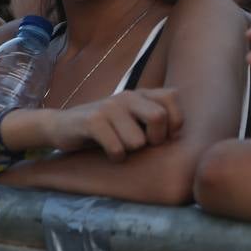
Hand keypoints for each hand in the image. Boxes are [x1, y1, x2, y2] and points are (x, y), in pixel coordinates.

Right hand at [45, 89, 182, 160]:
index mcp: (142, 94)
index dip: (174, 122)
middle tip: (143, 145)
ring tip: (119, 147)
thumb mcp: (134, 119)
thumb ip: (157, 119)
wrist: (62, 127)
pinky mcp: (92, 121)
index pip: (173, 97)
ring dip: (130, 151)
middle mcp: (128, 96)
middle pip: (159, 118)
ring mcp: (109, 107)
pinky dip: (115, 157)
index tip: (162, 136)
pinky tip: (108, 154)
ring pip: (137, 141)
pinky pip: (116, 148)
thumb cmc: (107, 128)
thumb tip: (187, 137)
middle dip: (155, 139)